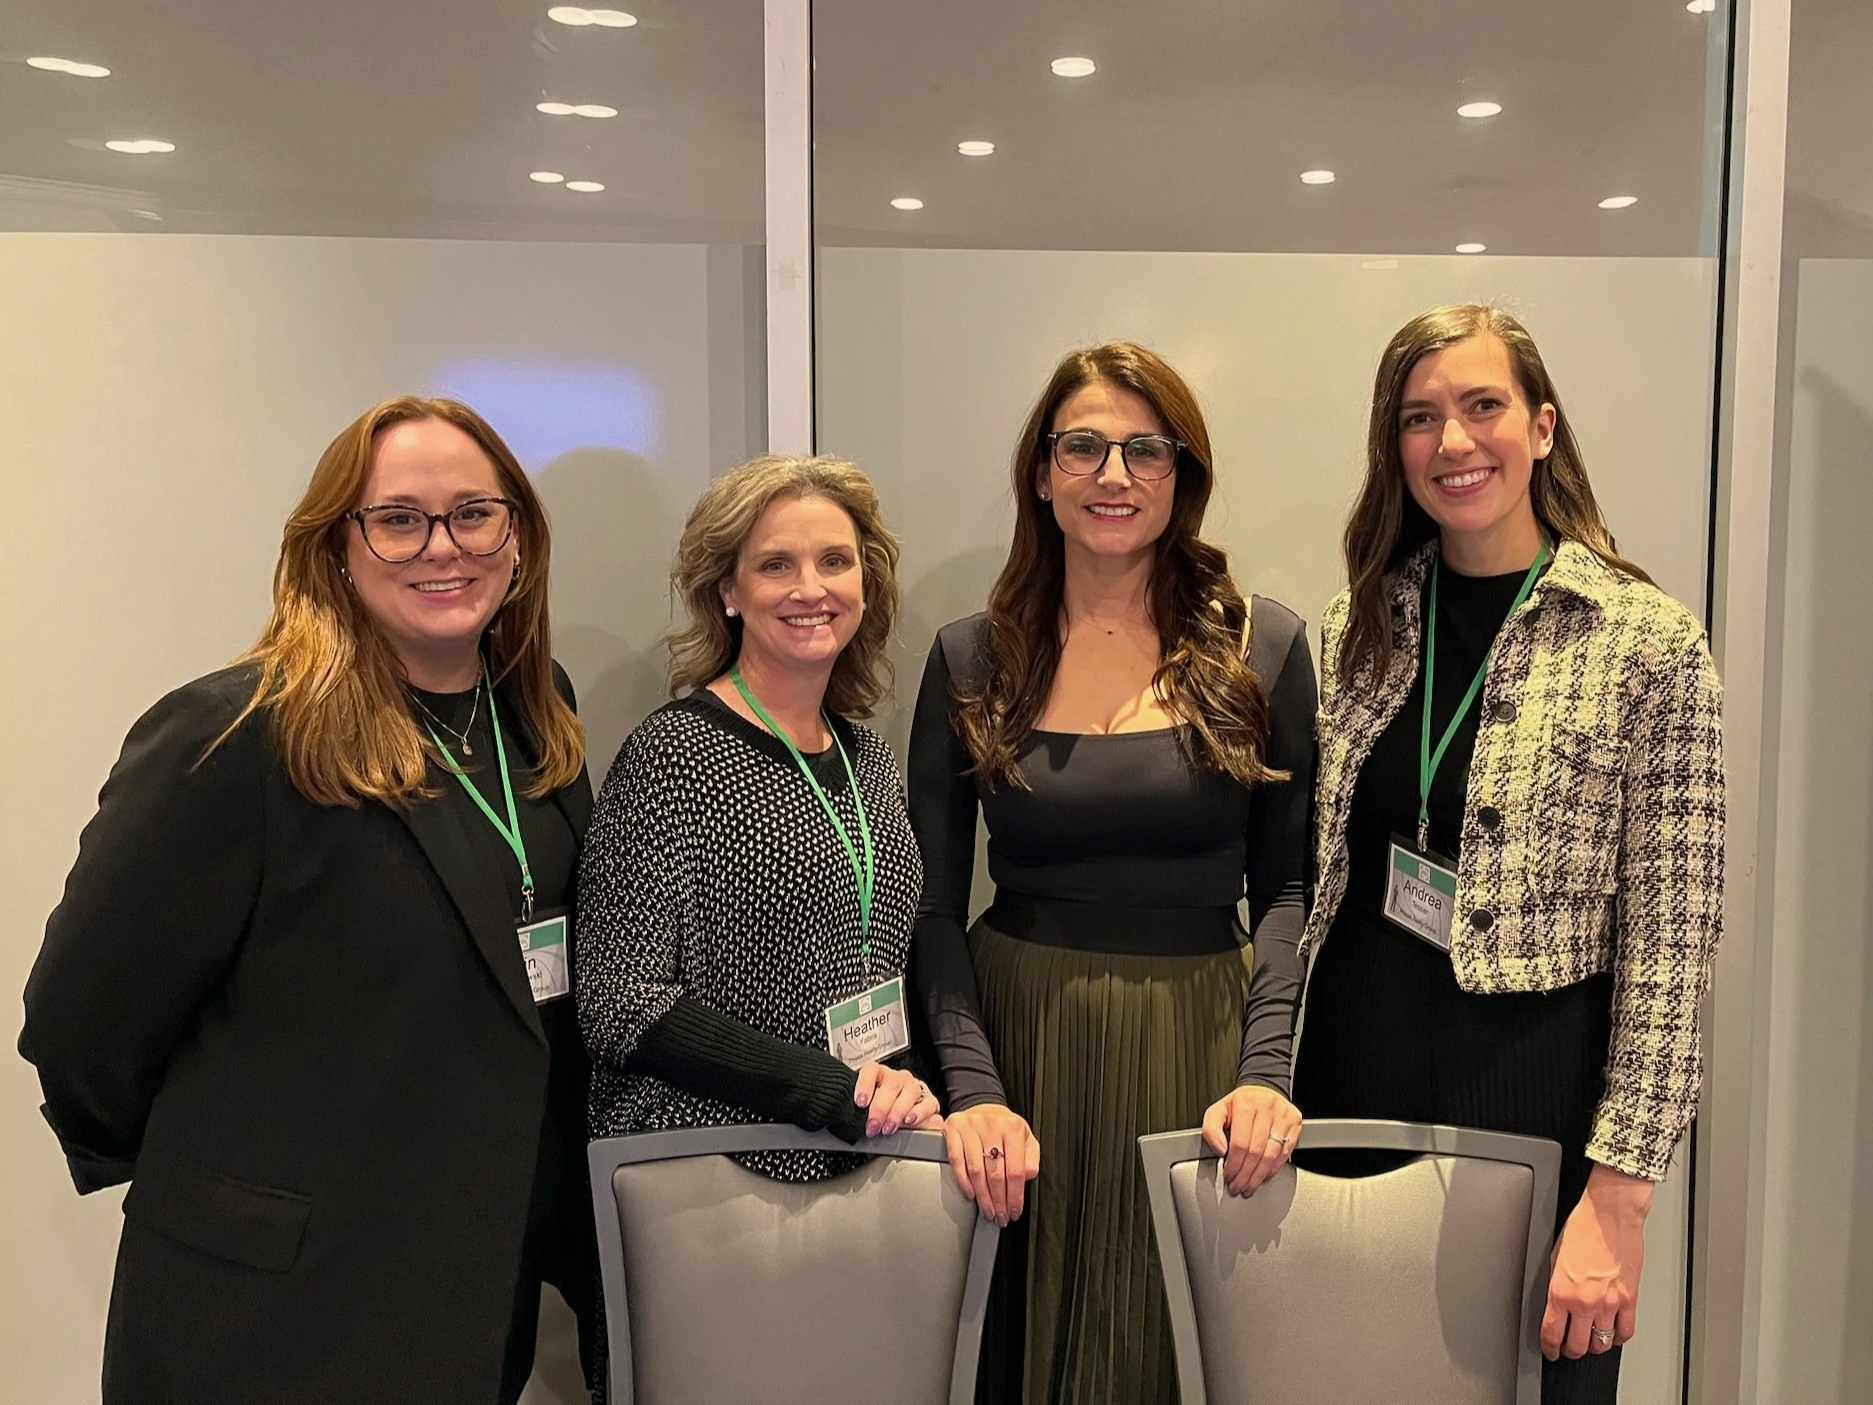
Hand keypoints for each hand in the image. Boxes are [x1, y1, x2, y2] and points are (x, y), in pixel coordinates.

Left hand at [852, 1063, 940, 1137]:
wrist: (904, 1118)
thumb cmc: (881, 1111)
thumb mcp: (868, 1108)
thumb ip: (862, 1110)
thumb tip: (851, 1119)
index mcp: (880, 1075)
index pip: (871, 1069)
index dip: (865, 1084)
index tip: (860, 1102)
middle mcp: (898, 1078)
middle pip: (891, 1084)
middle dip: (880, 1108)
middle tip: (873, 1126)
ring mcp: (914, 1087)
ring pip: (910, 1091)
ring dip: (898, 1111)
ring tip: (889, 1127)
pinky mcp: (930, 1101)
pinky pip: (928, 1103)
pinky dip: (919, 1112)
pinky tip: (909, 1121)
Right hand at [941, 1103, 1040, 1225]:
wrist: (984, 1108)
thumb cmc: (1005, 1129)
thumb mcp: (1026, 1140)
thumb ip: (1030, 1160)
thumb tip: (1023, 1179)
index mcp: (1013, 1128)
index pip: (1015, 1170)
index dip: (1015, 1196)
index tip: (1014, 1211)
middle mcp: (992, 1124)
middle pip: (995, 1173)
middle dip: (998, 1201)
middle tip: (1000, 1216)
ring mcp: (970, 1125)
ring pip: (976, 1170)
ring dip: (982, 1196)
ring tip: (987, 1210)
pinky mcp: (953, 1128)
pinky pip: (956, 1160)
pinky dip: (963, 1181)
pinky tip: (970, 1194)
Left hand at [1201, 1084, 1301, 1195]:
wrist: (1262, 1091)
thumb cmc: (1239, 1105)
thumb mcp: (1218, 1111)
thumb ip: (1211, 1129)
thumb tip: (1220, 1150)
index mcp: (1245, 1103)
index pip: (1240, 1142)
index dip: (1234, 1164)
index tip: (1228, 1175)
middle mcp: (1267, 1107)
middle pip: (1256, 1151)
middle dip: (1245, 1175)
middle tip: (1237, 1186)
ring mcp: (1283, 1115)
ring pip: (1272, 1155)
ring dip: (1259, 1176)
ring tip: (1249, 1186)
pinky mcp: (1295, 1123)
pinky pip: (1285, 1153)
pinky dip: (1273, 1169)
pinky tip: (1263, 1176)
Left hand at [1543, 1164, 1652, 1359]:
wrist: (1611, 1214)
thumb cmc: (1583, 1226)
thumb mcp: (1555, 1257)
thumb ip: (1556, 1285)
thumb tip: (1555, 1304)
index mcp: (1561, 1291)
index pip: (1552, 1333)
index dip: (1549, 1348)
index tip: (1550, 1350)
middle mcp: (1585, 1302)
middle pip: (1577, 1345)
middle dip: (1570, 1351)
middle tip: (1568, 1349)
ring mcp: (1610, 1303)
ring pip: (1602, 1343)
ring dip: (1594, 1346)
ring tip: (1590, 1341)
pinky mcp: (1630, 1299)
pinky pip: (1626, 1332)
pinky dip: (1618, 1338)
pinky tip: (1613, 1333)